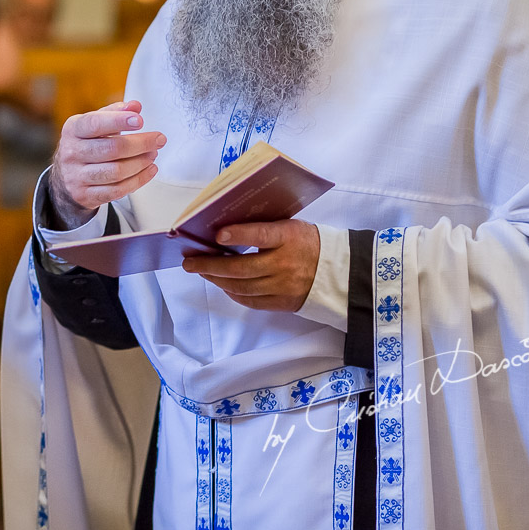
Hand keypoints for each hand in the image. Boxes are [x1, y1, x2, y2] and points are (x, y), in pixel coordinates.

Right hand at [47, 100, 165, 228]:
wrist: (65, 177)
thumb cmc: (86, 144)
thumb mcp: (94, 124)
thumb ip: (114, 113)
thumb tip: (135, 106)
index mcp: (73, 130)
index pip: (94, 124)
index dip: (118, 121)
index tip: (140, 120)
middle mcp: (71, 153)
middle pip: (111, 149)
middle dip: (140, 144)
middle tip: (159, 139)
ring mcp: (76, 176)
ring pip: (116, 172)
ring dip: (140, 163)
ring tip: (153, 154)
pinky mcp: (85, 195)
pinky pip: (117, 191)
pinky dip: (138, 180)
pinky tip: (149, 170)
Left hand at [181, 220, 320, 311]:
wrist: (338, 272)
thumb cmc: (307, 242)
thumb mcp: (290, 226)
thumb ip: (262, 228)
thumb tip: (225, 230)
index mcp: (289, 238)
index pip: (261, 235)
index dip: (239, 234)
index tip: (217, 235)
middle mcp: (285, 264)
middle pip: (242, 268)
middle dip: (210, 265)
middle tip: (190, 262)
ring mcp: (283, 287)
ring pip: (241, 287)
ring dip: (217, 279)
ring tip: (201, 272)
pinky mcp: (283, 303)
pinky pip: (251, 301)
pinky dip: (232, 293)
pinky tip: (222, 284)